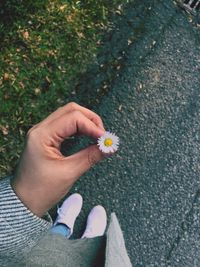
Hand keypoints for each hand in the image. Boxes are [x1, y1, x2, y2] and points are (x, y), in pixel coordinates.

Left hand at [12, 102, 104, 216]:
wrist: (23, 202)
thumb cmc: (41, 190)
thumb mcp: (69, 173)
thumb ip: (91, 156)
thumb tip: (110, 147)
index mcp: (42, 135)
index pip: (73, 118)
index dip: (93, 127)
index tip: (106, 140)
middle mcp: (41, 129)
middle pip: (71, 110)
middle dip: (91, 120)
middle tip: (103, 136)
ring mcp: (43, 132)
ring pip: (68, 115)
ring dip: (86, 123)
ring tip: (97, 137)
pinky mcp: (46, 138)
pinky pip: (65, 125)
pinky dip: (79, 129)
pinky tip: (87, 137)